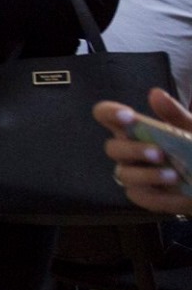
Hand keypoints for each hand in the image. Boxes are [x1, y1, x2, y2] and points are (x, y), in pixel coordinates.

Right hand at [95, 90, 191, 215]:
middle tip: (159, 153)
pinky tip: (180, 193)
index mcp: (134, 129)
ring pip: (124, 175)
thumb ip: (175, 114)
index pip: (106, 115)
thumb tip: (155, 93)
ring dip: (147, 175)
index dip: (110, 113)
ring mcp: (133, 174)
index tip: (129, 116)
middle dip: (133, 150)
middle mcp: (128, 151)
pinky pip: (140, 197)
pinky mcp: (143, 196)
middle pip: (112, 149)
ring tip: (173, 175)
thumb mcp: (190, 128)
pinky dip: (160, 197)